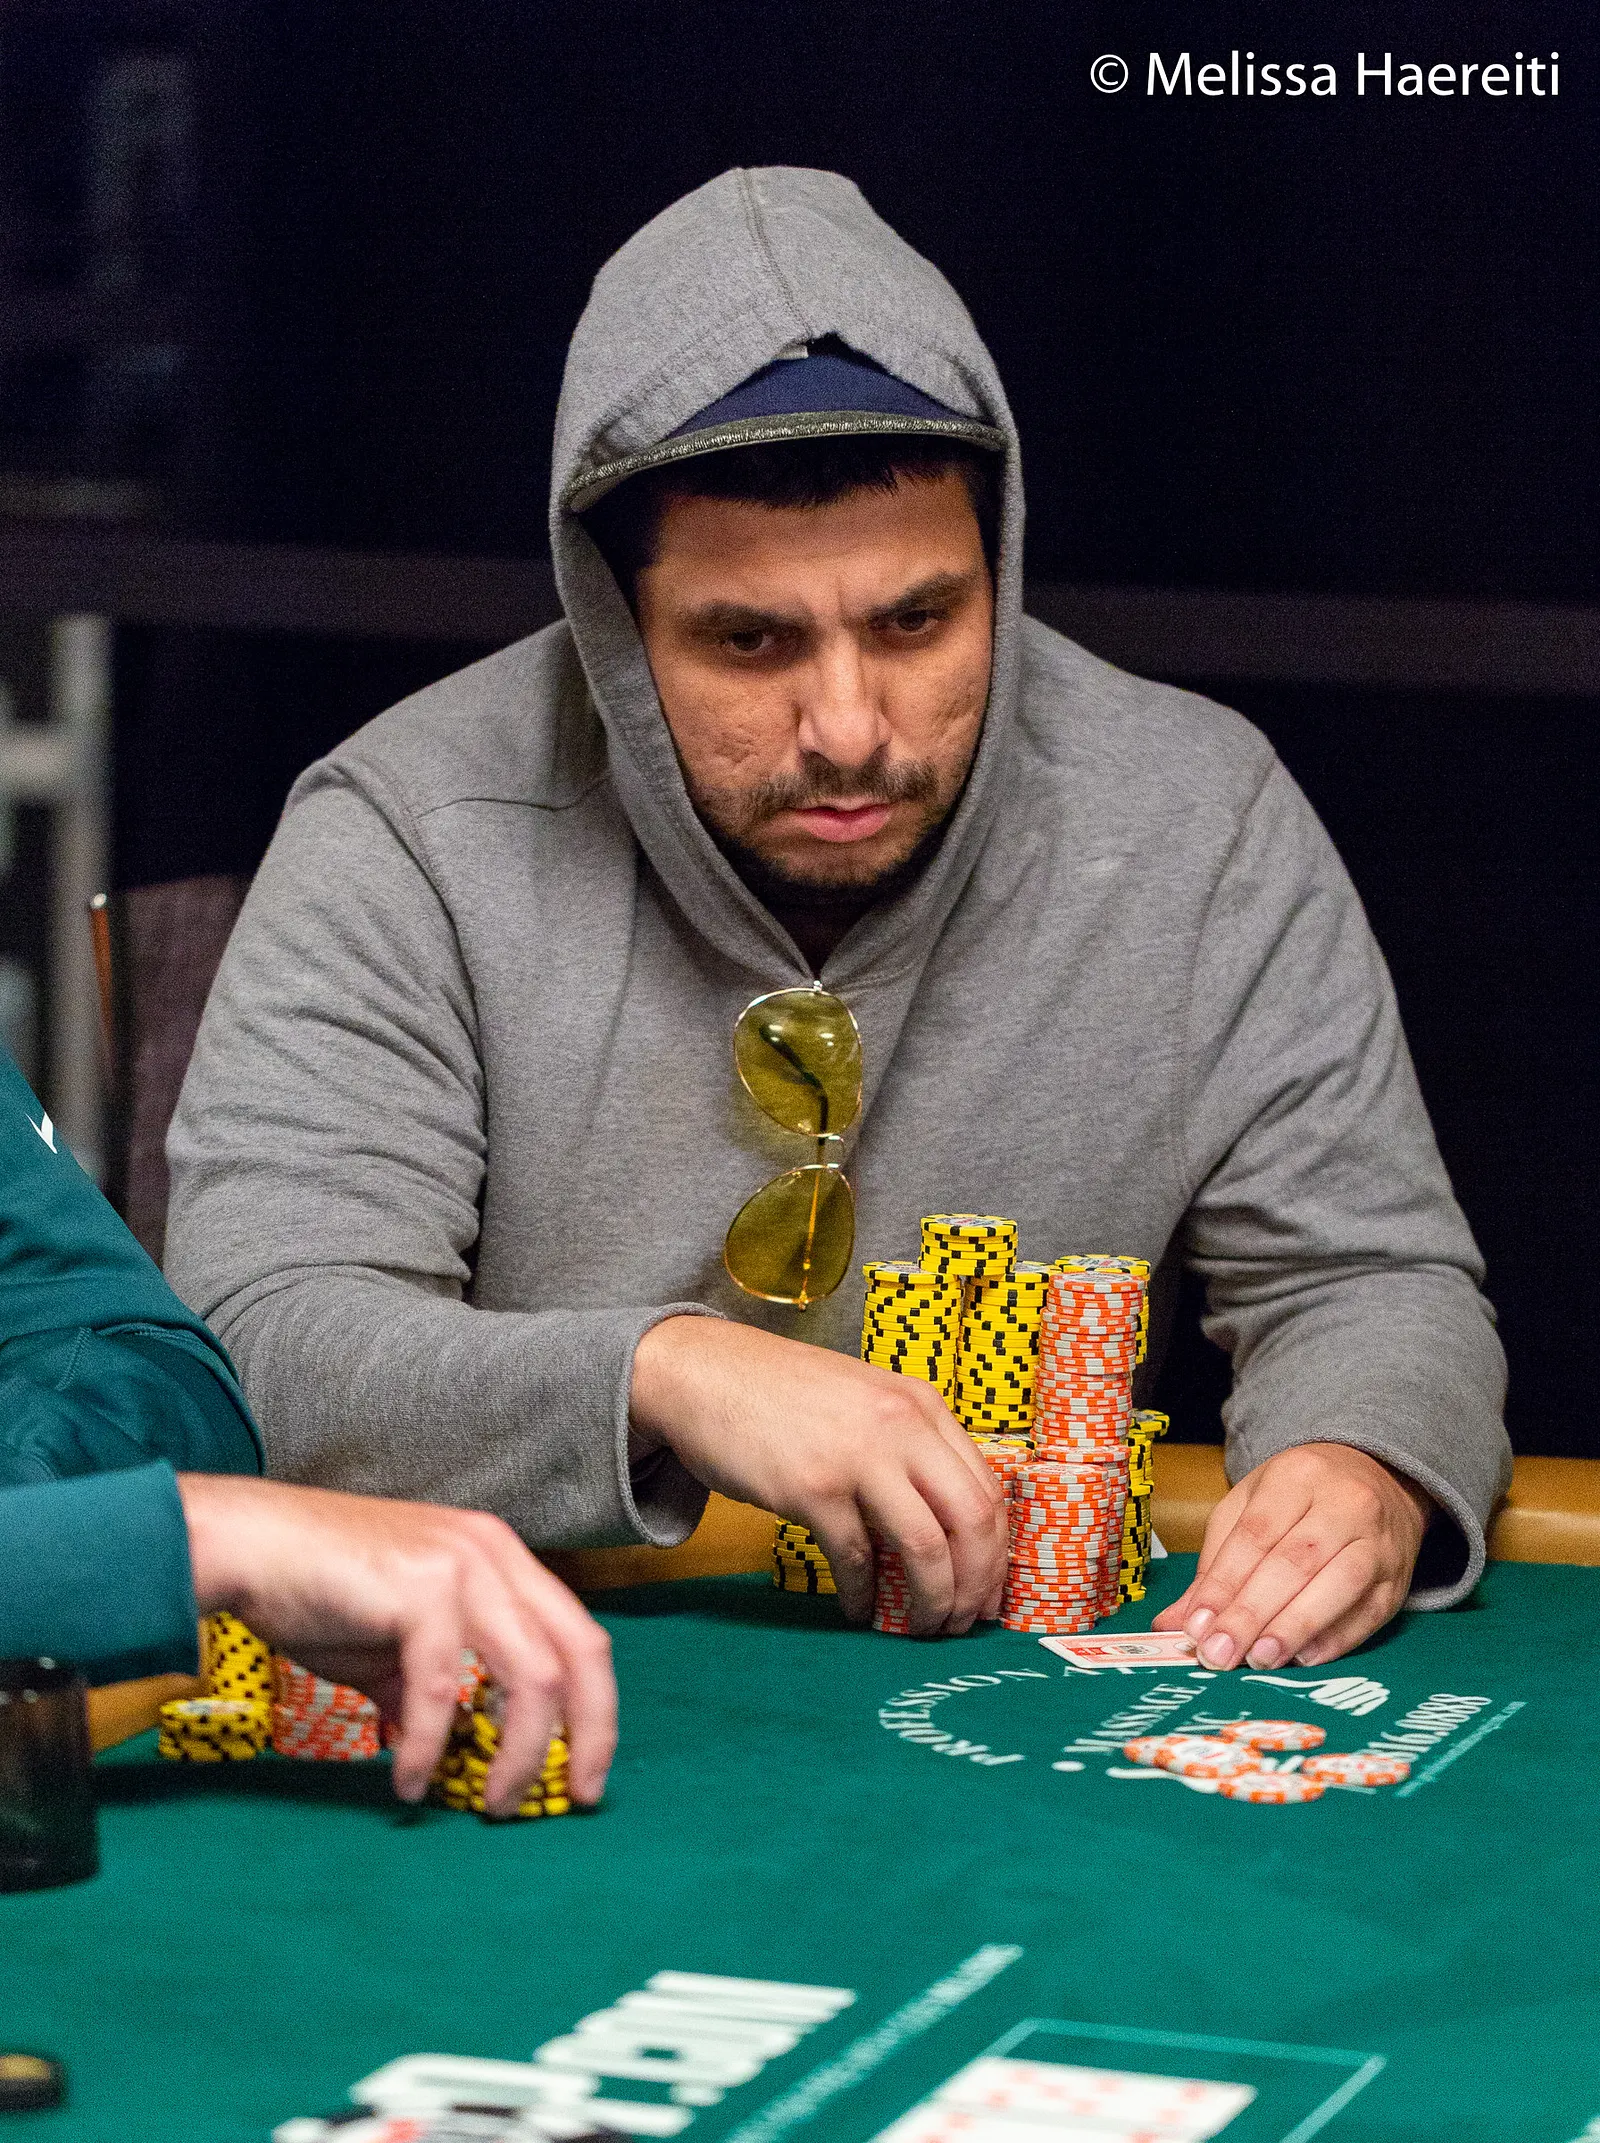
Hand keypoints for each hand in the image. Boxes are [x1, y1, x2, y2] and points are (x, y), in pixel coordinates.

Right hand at [176, 1475, 615, 1814]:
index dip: (595, 1710)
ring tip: (492, 1804)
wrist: (245, 1547)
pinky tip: (407, 1782)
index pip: (579, 1637)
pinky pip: (442, 1687)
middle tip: (574, 1797)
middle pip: (580, 1654)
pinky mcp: (419, 1587)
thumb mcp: (389, 1646)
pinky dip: (431, 1746)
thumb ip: (426, 1689)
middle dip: (589, 1734)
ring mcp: (462, 1564)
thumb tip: (441, 1749)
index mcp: (499, 1560)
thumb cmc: (315, 1590)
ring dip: (519, 1753)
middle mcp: (494, 1553)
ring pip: (531, 1676)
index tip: (584, 1773)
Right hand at [630, 1316, 1006, 1635]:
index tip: (989, 1593)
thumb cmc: (784, 1394)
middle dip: (976, 1585)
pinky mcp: (811, 1487)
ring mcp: (857, 1456)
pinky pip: (857, 1559)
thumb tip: (949, 1528)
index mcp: (922, 1405)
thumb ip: (909, 1447)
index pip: (989, 1491)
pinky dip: (864, 1596)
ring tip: (921, 1627)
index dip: (997, 1555)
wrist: (705, 1372)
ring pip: (926, 1548)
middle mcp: (901, 1426)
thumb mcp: (866, 1401)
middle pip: (973, 1521)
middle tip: (963, 1622)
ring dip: (932, 1601)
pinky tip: (858, 1610)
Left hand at [1150, 1443, 1430, 1670]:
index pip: (1256, 1533)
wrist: (1379, 1478)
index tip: (1198, 1625)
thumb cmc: (1302, 1496)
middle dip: (1252, 1613)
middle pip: (1295, 1561)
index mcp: (1297, 1475)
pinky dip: (1335, 1640)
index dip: (1224, 1583)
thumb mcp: (1250, 1506)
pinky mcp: (1398, 1579)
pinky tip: (1303, 1658)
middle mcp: (1345, 1504)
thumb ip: (1214, 1562)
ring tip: (1258, 1659)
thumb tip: (1175, 1621)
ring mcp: (1378, 1542)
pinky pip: (1370, 1613)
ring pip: (1340, 1585)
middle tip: (1219, 1653)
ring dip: (1294, 1628)